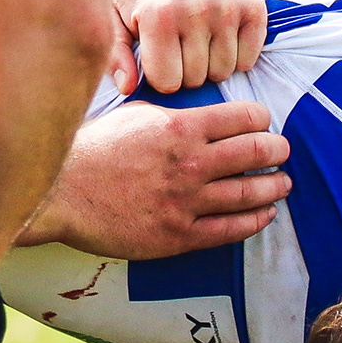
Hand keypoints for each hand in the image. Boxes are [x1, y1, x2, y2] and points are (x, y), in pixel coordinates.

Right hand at [19, 100, 289, 258]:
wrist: (58, 194)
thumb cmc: (93, 149)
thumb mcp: (134, 115)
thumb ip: (174, 114)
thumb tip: (204, 108)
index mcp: (181, 128)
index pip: (245, 118)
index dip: (261, 119)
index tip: (264, 123)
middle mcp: (190, 164)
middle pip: (257, 153)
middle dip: (277, 150)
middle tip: (281, 152)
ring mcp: (186, 202)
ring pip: (250, 194)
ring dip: (275, 187)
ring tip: (283, 183)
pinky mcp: (179, 234)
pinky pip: (231, 229)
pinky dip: (256, 220)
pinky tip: (265, 214)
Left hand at [110, 0, 266, 91]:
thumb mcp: (118, 10)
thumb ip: (115, 52)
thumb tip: (128, 89)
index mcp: (157, 16)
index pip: (167, 81)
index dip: (162, 76)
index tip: (160, 59)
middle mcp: (194, 12)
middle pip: (196, 79)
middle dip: (186, 72)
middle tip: (180, 50)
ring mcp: (228, 10)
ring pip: (223, 71)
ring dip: (211, 66)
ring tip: (200, 44)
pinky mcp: (254, 7)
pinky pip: (248, 58)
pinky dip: (236, 57)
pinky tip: (222, 39)